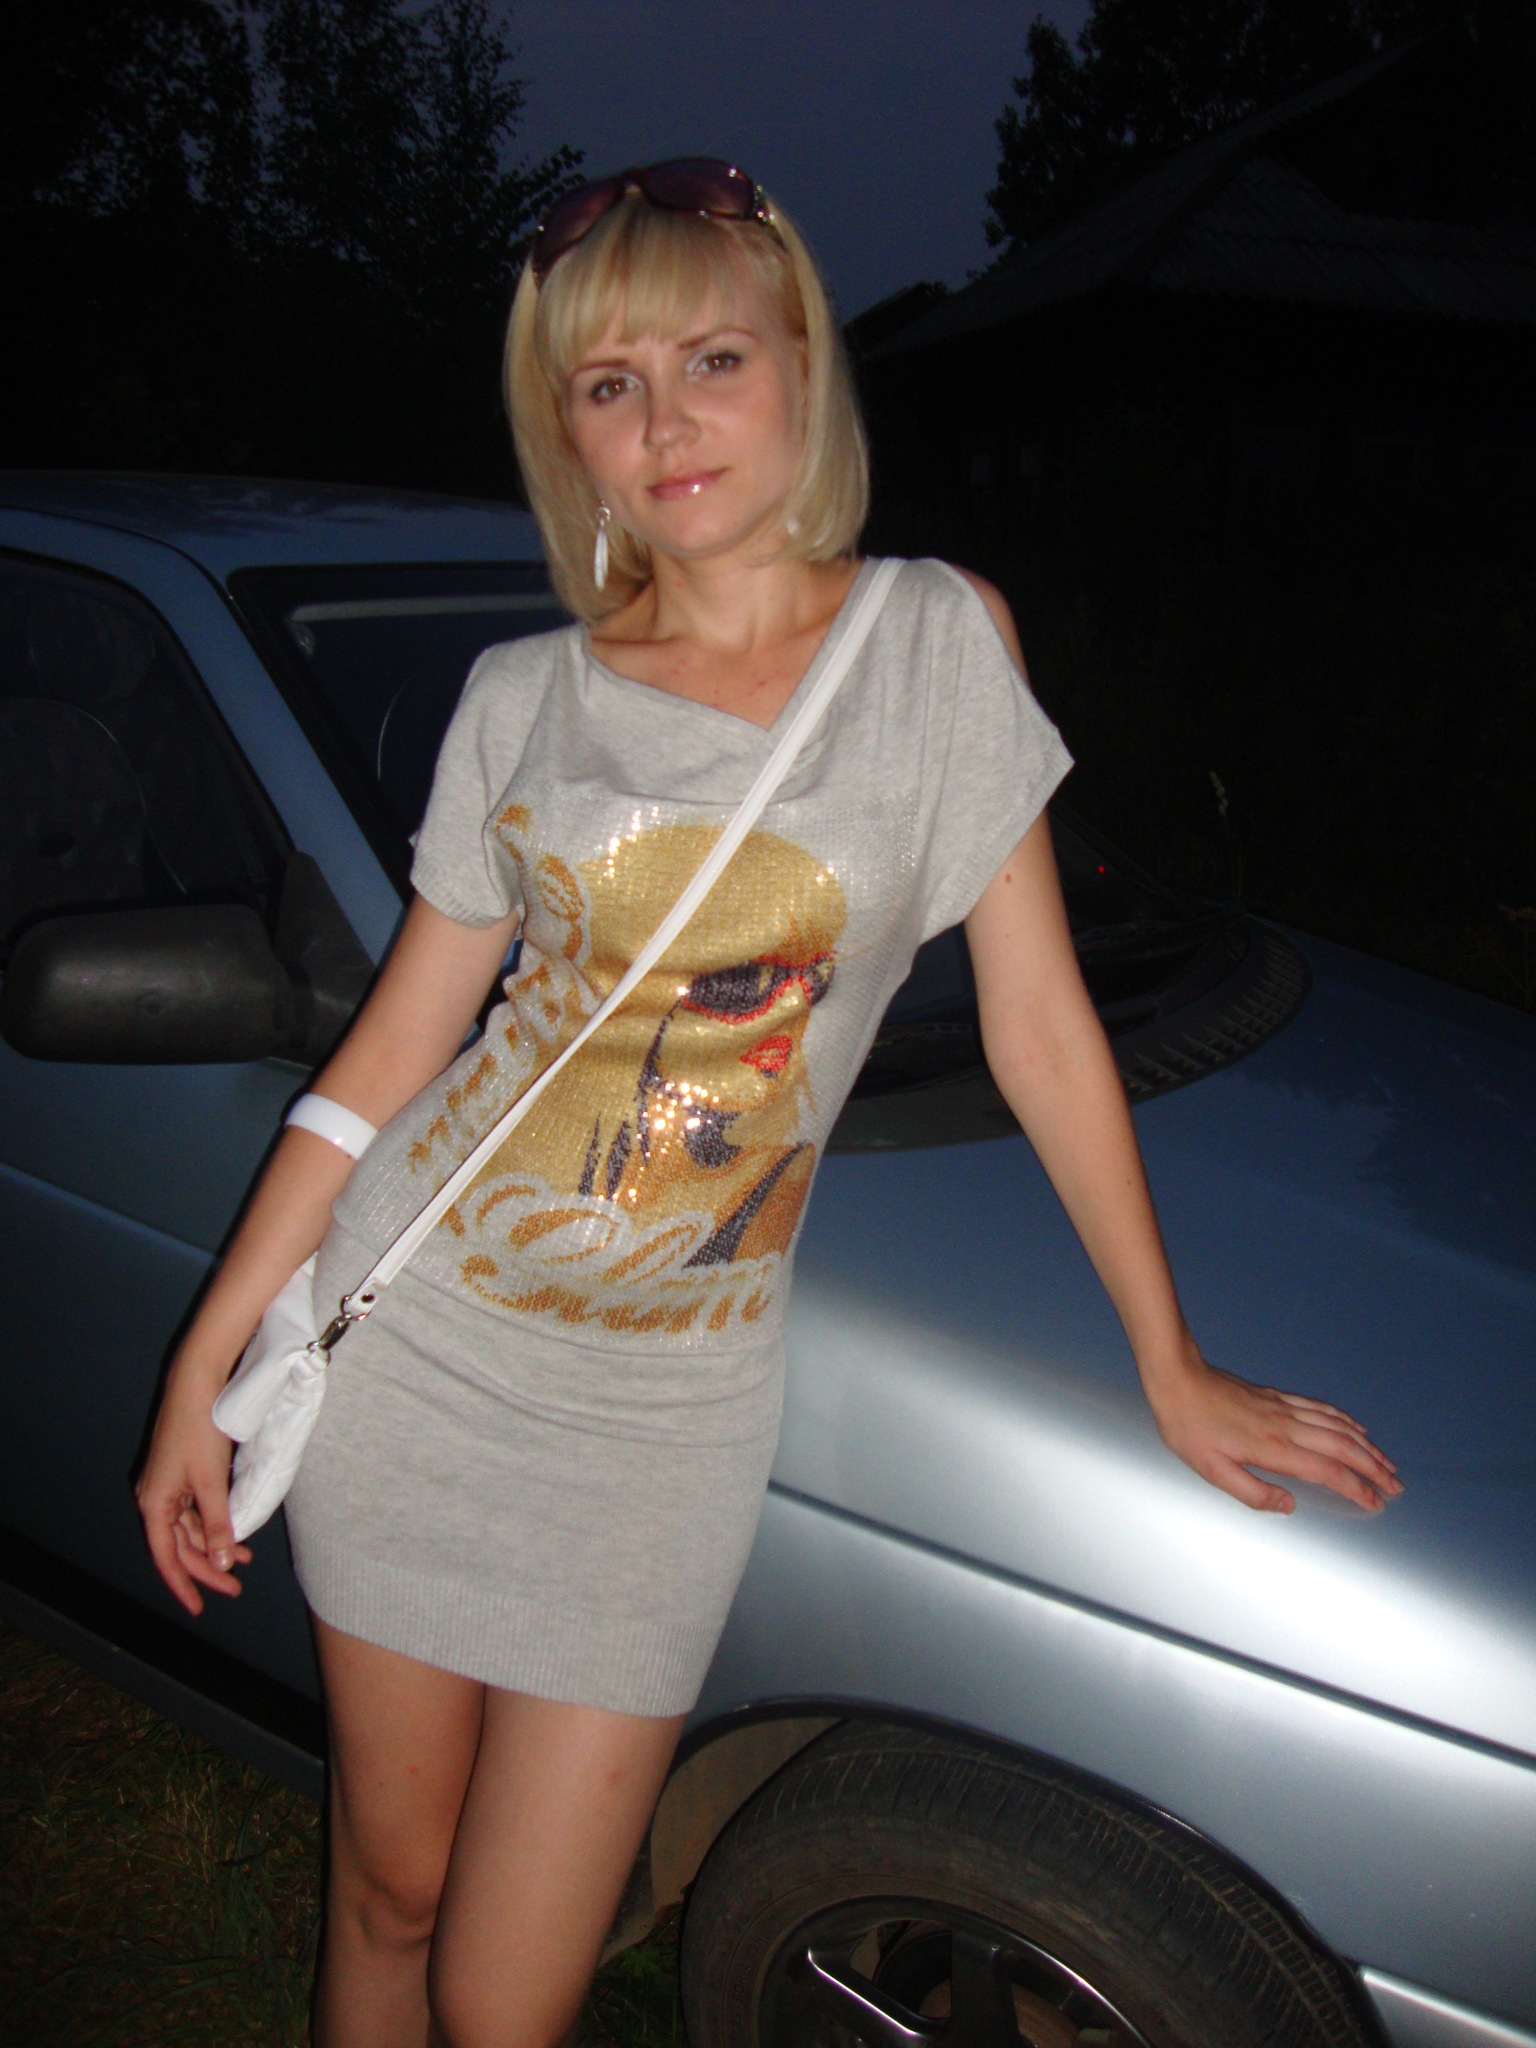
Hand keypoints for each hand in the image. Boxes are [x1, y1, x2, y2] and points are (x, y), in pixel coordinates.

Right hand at [136, 1388, 252, 1614]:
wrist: (196, 1384)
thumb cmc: (199, 1430)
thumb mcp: (210, 1483)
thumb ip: (217, 1524)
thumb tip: (222, 1563)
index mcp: (154, 1504)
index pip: (167, 1558)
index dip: (184, 1585)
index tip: (200, 1608)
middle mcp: (155, 1498)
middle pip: (180, 1545)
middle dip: (207, 1568)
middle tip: (235, 1587)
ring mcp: (168, 1485)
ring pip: (190, 1528)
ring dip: (215, 1545)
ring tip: (243, 1560)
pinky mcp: (182, 1472)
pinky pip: (196, 1508)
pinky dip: (215, 1522)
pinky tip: (236, 1530)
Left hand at [1146, 1344, 1401, 1513]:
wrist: (1177, 1379)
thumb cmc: (1189, 1427)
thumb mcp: (1211, 1471)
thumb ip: (1252, 1492)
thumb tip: (1289, 1505)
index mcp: (1273, 1448)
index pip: (1328, 1471)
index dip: (1356, 1488)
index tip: (1376, 1501)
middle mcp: (1286, 1426)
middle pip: (1343, 1447)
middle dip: (1374, 1468)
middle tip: (1396, 1486)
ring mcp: (1283, 1408)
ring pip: (1338, 1426)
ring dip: (1367, 1446)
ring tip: (1387, 1462)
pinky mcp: (1276, 1397)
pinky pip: (1320, 1408)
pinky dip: (1344, 1419)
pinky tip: (1356, 1425)